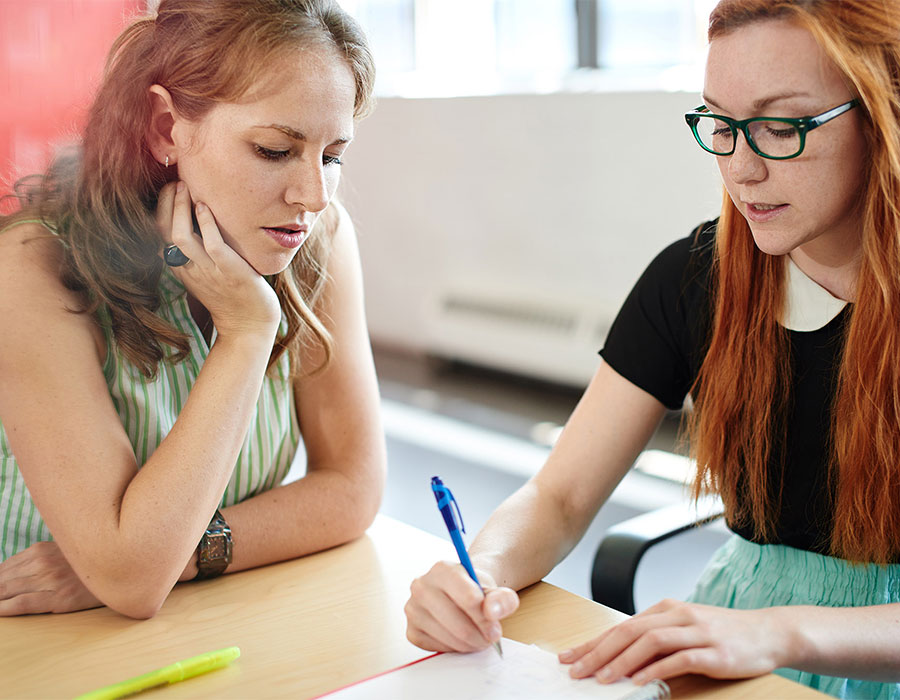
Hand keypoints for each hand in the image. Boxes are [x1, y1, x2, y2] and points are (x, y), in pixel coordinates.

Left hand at [0, 541, 101, 614]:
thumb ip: (38, 558)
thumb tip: (11, 572)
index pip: (4, 567)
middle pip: (1, 579)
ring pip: (6, 590)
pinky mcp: (58, 597)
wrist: (120, 569)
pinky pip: (21, 603)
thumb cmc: (87, 564)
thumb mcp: (61, 552)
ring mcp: (50, 580)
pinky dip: (4, 608)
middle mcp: (42, 562)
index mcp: (41, 549)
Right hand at [156, 181, 280, 339]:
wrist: (250, 325)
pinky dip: (206, 223)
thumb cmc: (232, 297)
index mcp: (182, 269)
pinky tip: (206, 206)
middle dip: (167, 204)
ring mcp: (209, 271)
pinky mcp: (229, 271)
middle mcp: (190, 269)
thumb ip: (194, 257)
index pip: (159, 235)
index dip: (161, 209)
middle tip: (176, 182)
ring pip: (181, 237)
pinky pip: (212, 245)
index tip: (169, 189)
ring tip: (186, 187)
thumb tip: (185, 232)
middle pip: (164, 232)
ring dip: (180, 209)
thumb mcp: (206, 276)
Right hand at [405, 560, 518, 651]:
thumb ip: (502, 598)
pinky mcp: (411, 630)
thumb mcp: (494, 589)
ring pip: (449, 638)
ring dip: (469, 644)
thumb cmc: (475, 590)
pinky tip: (460, 638)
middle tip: (490, 637)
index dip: (487, 619)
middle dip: (480, 636)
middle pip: (459, 623)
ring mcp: (413, 608)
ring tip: (478, 637)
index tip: (495, 627)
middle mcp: (422, 586)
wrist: (459, 593)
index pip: (470, 599)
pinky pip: (437, 648)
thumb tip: (492, 612)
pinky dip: (454, 648)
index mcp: (443, 569)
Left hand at [559, 599, 788, 684]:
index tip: (568, 657)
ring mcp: (697, 632)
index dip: (592, 642)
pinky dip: (655, 670)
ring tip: (600, 678)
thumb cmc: (723, 634)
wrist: (770, 633)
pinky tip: (639, 682)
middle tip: (575, 670)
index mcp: (666, 609)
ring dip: (621, 661)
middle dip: (597, 651)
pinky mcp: (714, 652)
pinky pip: (679, 659)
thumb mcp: (685, 629)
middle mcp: (678, 615)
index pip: (621, 626)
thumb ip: (657, 639)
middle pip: (629, 631)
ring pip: (650, 642)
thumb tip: (620, 658)